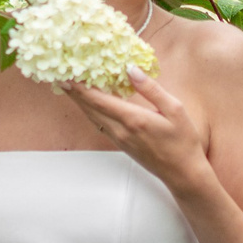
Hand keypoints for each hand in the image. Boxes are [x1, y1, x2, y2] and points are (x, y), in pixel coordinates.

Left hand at [59, 69, 206, 186]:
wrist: (183, 173)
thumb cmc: (183, 141)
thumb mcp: (174, 109)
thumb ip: (151, 89)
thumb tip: (130, 69)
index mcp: (133, 119)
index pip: (99, 100)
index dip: (80, 88)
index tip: (65, 75)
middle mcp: (121, 131)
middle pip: (90, 109)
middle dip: (74, 93)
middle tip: (59, 76)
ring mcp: (120, 140)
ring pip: (93, 118)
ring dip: (80, 102)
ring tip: (69, 87)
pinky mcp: (122, 145)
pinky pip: (100, 125)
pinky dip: (91, 112)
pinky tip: (90, 104)